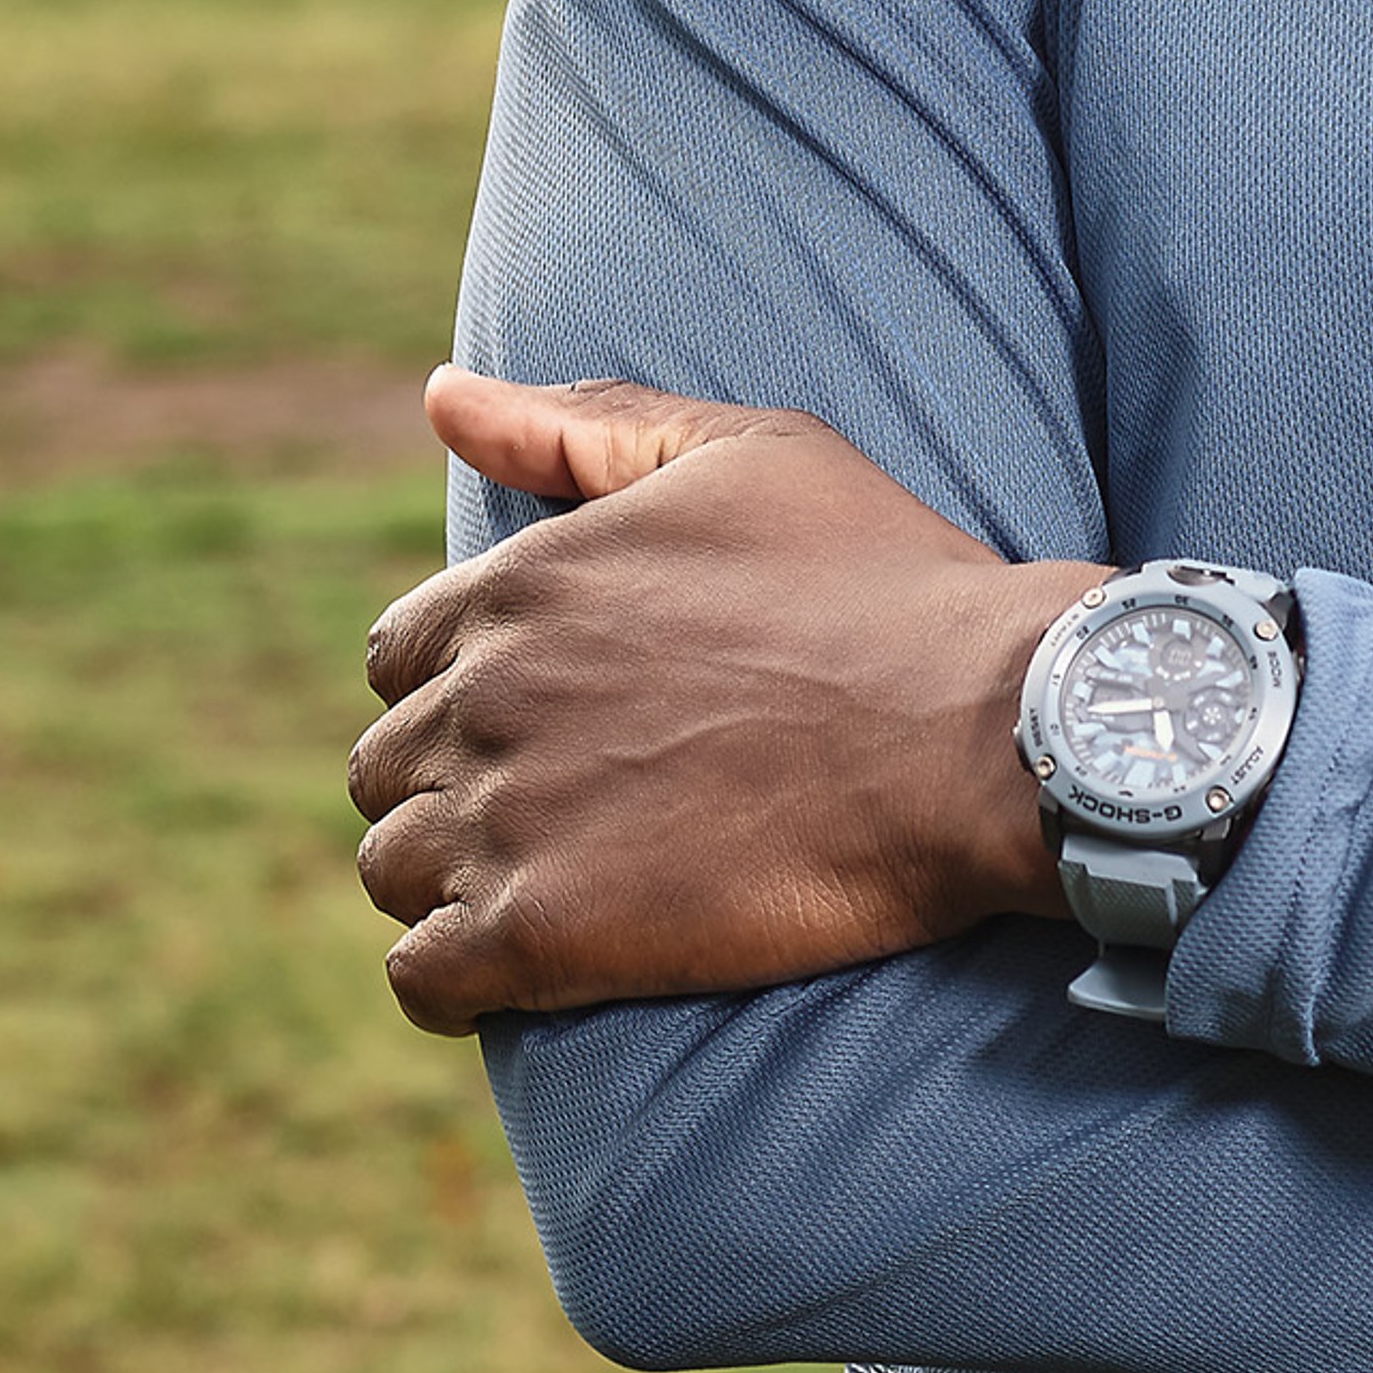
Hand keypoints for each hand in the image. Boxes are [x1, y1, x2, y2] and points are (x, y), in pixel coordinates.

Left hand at [349, 371, 1100, 1035]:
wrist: (985, 731)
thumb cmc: (885, 580)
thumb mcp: (747, 453)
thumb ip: (582, 426)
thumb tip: (441, 393)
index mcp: (521, 583)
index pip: (400, 656)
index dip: (463, 689)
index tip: (547, 720)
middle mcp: (489, 694)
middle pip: (387, 766)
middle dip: (454, 787)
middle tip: (568, 810)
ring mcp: (509, 816)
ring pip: (394, 869)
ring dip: (452, 881)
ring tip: (557, 884)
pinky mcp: (545, 932)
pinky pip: (424, 976)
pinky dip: (454, 979)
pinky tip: (526, 967)